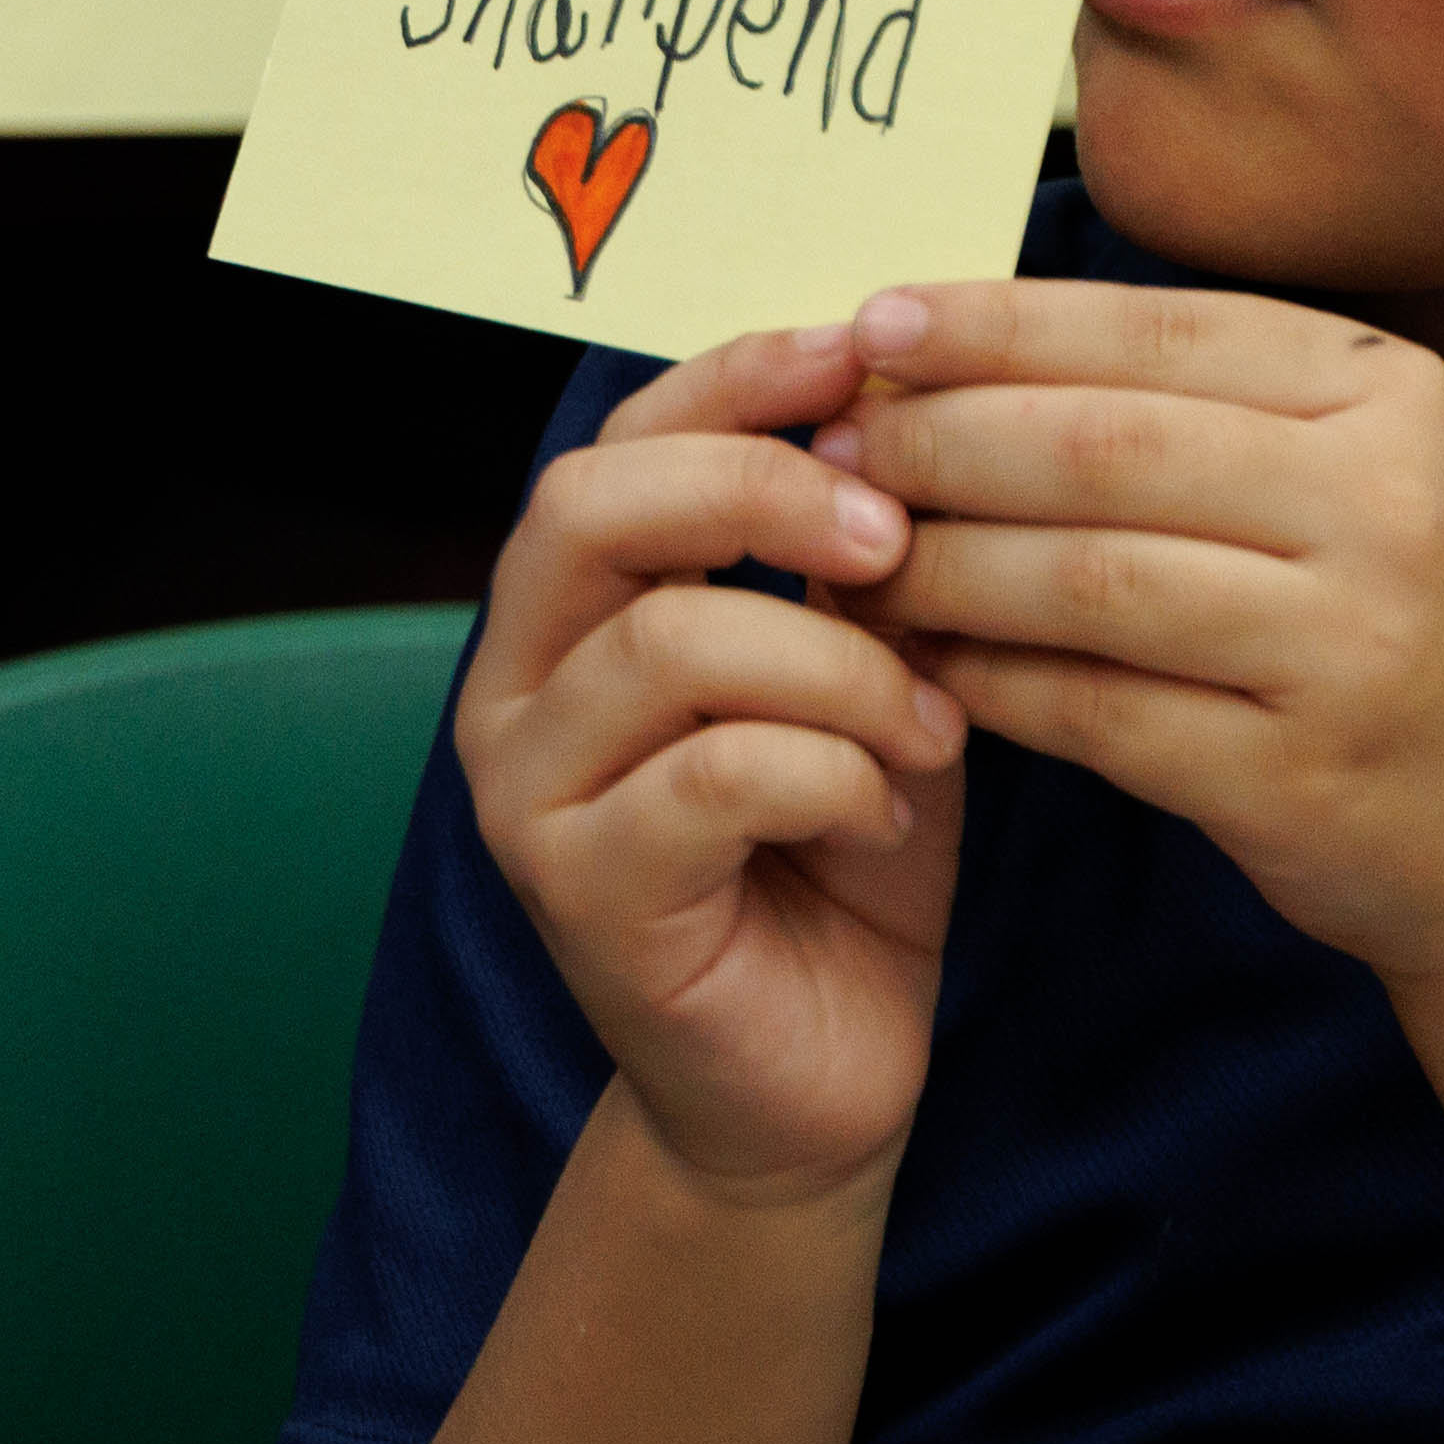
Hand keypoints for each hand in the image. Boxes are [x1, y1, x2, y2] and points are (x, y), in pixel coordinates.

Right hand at [458, 322, 971, 1201]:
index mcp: (572, 611)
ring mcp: (530, 794)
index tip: (869, 354)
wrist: (811, 1088)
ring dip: (840, 666)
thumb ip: (850, 565)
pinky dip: (833, 773)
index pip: (625, 442)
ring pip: (675, 640)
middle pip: (597, 507)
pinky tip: (879, 815)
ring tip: (926, 729)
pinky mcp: (583, 894)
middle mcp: (516, 687)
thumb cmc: (835, 860)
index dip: (741, 379)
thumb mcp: (858, 675)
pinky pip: (718, 774)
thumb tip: (898, 413)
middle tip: (899, 537)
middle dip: (765, 489)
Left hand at [824, 277, 1443, 983]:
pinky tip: (924, 669)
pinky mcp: (1300, 775)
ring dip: (943, 570)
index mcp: (1388, 392)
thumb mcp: (1341, 472)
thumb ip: (1185, 406)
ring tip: (850, 561)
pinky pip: (1096, 712)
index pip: (1152, 332)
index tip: (869, 328)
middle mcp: (1387, 502)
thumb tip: (943, 349)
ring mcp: (1352, 645)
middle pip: (1103, 449)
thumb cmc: (1387, 625)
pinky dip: (990, 685)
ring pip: (1086, 581)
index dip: (995, 326)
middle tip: (831, 453)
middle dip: (940, 443)